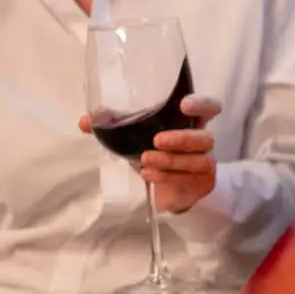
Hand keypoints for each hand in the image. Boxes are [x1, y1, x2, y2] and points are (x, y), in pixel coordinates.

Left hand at [79, 96, 223, 212]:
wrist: (169, 189)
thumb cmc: (156, 153)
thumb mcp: (135, 137)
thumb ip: (114, 126)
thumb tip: (85, 121)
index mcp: (190, 121)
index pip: (209, 107)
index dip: (201, 104)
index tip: (184, 105)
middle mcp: (202, 140)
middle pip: (204, 137)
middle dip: (181, 138)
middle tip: (156, 140)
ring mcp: (205, 163)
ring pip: (197, 160)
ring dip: (170, 160)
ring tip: (145, 160)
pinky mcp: (201, 183)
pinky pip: (187, 179)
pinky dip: (166, 176)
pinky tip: (148, 174)